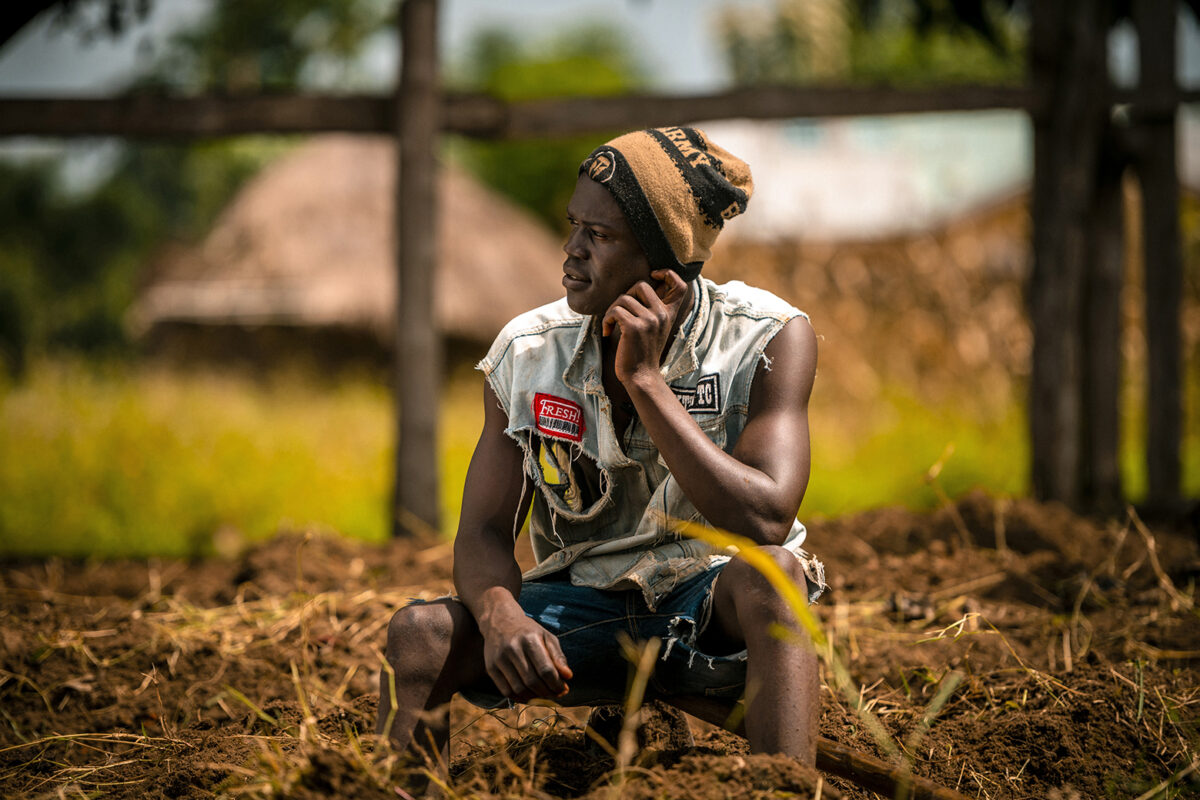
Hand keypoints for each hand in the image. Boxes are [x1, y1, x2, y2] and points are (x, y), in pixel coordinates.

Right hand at [479, 600, 572, 702]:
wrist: (499, 621)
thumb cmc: (528, 631)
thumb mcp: (546, 637)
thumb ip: (558, 656)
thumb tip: (568, 676)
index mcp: (530, 639)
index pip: (546, 670)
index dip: (556, 684)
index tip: (564, 689)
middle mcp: (513, 648)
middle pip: (533, 681)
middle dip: (547, 693)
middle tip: (555, 694)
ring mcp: (500, 659)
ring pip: (519, 689)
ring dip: (534, 698)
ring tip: (544, 696)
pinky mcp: (490, 668)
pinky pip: (506, 691)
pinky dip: (520, 698)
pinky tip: (529, 696)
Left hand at [601, 269, 689, 383]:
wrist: (641, 377)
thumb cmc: (643, 353)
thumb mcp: (655, 329)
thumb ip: (652, 310)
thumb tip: (638, 290)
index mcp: (668, 314)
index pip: (680, 285)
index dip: (667, 273)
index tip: (653, 276)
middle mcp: (661, 314)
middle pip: (641, 284)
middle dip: (626, 295)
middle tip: (620, 312)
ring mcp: (649, 320)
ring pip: (623, 298)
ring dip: (612, 310)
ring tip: (612, 324)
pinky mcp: (634, 327)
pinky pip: (615, 311)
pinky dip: (607, 320)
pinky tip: (609, 332)